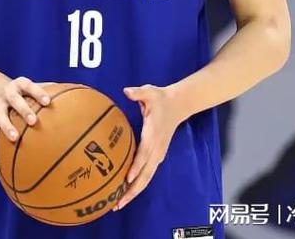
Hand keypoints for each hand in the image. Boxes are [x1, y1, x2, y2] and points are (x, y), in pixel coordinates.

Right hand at [0, 77, 55, 164]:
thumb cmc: (23, 92)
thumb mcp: (33, 87)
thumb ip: (50, 89)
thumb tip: (77, 91)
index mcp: (20, 84)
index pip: (30, 86)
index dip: (38, 93)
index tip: (48, 102)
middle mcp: (7, 93)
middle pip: (14, 99)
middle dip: (23, 109)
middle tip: (33, 121)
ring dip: (6, 127)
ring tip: (15, 139)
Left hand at [114, 84, 180, 210]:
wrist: (178, 104)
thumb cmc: (161, 98)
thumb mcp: (150, 91)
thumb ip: (138, 92)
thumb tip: (126, 91)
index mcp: (153, 135)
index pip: (145, 154)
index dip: (136, 167)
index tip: (127, 179)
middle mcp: (156, 149)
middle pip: (145, 175)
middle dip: (132, 190)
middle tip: (116, 204)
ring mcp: (158, 154)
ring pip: (146, 178)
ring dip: (133, 192)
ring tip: (118, 204)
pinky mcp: (157, 156)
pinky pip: (146, 174)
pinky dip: (137, 185)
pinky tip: (125, 192)